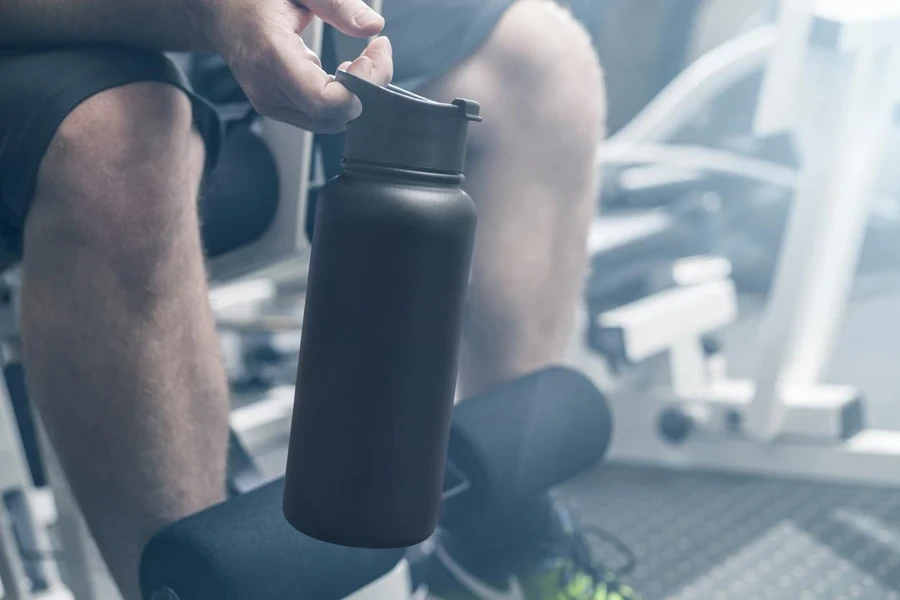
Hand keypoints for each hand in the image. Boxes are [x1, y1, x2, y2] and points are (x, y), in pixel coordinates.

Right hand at [199, 0, 393, 132]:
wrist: (219, 12)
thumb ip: (338, 4)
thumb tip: (372, 26)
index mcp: (272, 56)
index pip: (325, 101)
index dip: (362, 85)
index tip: (374, 52)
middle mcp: (268, 89)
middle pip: (333, 116)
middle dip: (366, 88)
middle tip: (373, 53)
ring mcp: (270, 104)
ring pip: (329, 123)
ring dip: (355, 96)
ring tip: (359, 61)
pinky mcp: (276, 108)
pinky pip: (318, 118)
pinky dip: (340, 100)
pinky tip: (341, 73)